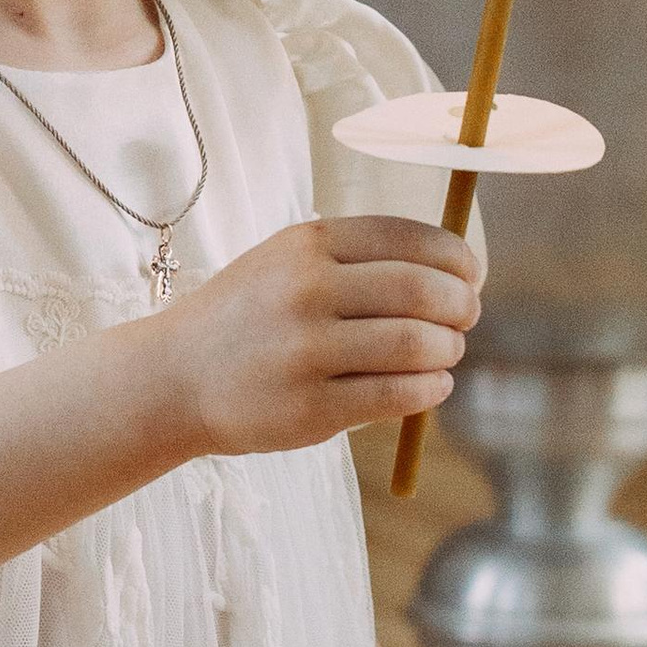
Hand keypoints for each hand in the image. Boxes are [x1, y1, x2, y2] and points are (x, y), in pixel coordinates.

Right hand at [150, 215, 478, 462]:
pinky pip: (397, 395)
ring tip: (446, 353)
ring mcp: (305, 352)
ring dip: (448, 349)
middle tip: (466, 316)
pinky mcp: (309, 408)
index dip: (455, 257)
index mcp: (305, 245)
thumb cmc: (249, 318)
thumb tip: (457, 275)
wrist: (174, 378)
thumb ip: (359, 261)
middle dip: (460, 304)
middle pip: (420, 290)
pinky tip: (431, 386)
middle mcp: (305, 291)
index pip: (407, 238)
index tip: (472, 274)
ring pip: (415, 344)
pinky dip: (430, 389)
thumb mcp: (287, 264)